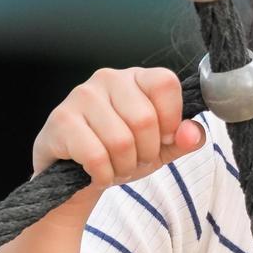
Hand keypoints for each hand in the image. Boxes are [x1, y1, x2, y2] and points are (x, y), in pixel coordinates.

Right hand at [32, 67, 205, 195]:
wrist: (74, 173)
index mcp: (136, 77)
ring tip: (117, 168)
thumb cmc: (120, 152)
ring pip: (120, 141)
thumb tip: (192, 133)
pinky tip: (99, 174)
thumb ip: (185, 139)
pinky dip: (103, 175)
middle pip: (145, 119)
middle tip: (136, 161)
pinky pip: (95, 155)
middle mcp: (108, 78)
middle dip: (147, 152)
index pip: (166, 83)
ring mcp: (81, 96)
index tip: (164, 139)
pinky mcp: (60, 120)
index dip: (171, 119)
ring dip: (124, 167)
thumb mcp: (161, 147)